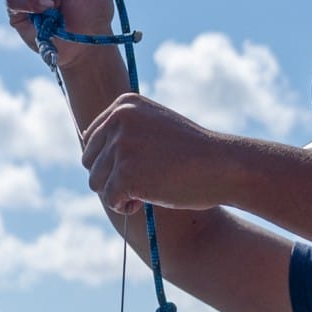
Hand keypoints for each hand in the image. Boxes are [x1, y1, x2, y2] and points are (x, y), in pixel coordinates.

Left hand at [81, 97, 236, 215]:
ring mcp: (121, 146)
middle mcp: (118, 120)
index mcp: (124, 105)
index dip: (110, 162)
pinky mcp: (125, 173)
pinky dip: (124, 207)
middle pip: (90, 161)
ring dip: (117, 194)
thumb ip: (127, 131)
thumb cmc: (194, 153)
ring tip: (144, 193)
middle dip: (110, 178)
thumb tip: (88, 147)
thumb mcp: (157, 128)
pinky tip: (146, 201)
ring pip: (96, 182)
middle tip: (140, 184)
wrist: (223, 166)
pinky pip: (110, 199)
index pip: (91, 139)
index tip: (137, 169)